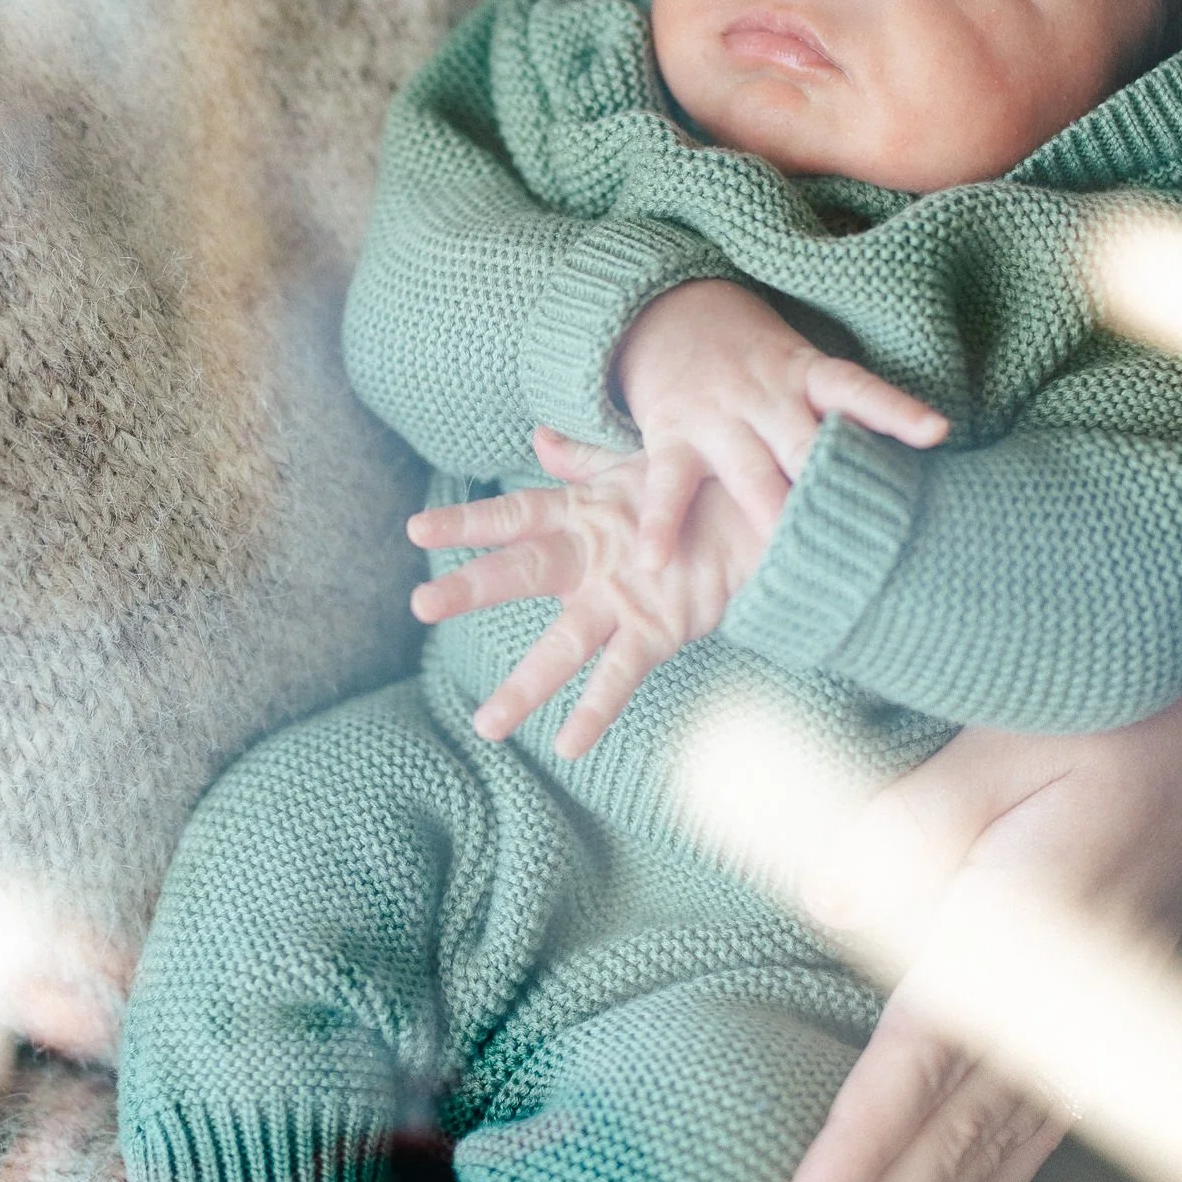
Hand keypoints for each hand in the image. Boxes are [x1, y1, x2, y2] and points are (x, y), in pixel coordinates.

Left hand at [408, 429, 765, 756]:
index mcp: (582, 514)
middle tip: (420, 603)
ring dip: (525, 685)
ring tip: (485, 724)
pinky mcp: (659, 629)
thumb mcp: (631, 468)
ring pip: (565, 643)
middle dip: (471, 587)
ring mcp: (625, 595)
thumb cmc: (693, 488)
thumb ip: (578, 459)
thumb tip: (537, 435)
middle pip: (524, 570)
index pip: (514, 515)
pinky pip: (621, 677)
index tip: (416, 531)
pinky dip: (595, 712)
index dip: (466, 522)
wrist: (765, 512)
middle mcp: (594, 554)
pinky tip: (566, 746)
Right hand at [616, 279, 945, 566]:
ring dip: (771, 518)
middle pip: (807, 447)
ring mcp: (717, 416)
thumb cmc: (754, 359)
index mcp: (804, 374)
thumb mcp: (800, 369)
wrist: (667, 312)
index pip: (856, 389)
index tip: (937, 430)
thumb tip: (912, 467)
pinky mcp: (672, 436)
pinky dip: (660, 525)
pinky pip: (668, 486)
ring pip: (750, 475)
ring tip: (791, 565)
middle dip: (835, 494)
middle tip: (871, 544)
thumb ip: (838, 414)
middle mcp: (765, 396)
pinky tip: (655, 561)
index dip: (896, 409)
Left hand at [777, 460, 1181, 1181]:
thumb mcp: (993, 749)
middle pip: (946, 1153)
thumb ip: (905, 827)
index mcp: (1019, 943)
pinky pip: (1009, 1158)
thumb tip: (827, 897)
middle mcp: (1049, 1017)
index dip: (868, 1153)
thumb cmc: (1089, 731)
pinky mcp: (1074, 1057)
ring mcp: (1071, 1048)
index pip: (926, 1067)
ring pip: (982, 1175)